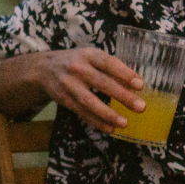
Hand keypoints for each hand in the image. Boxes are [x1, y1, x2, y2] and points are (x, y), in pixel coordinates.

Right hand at [31, 48, 149, 132]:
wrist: (44, 68)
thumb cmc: (77, 62)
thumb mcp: (91, 57)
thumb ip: (110, 68)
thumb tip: (136, 85)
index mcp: (89, 55)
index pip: (108, 63)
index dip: (124, 73)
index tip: (140, 85)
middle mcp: (77, 68)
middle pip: (101, 83)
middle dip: (122, 96)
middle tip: (140, 107)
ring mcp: (69, 84)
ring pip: (89, 101)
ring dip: (108, 114)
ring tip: (125, 123)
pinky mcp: (63, 99)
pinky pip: (82, 112)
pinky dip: (97, 122)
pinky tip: (110, 128)